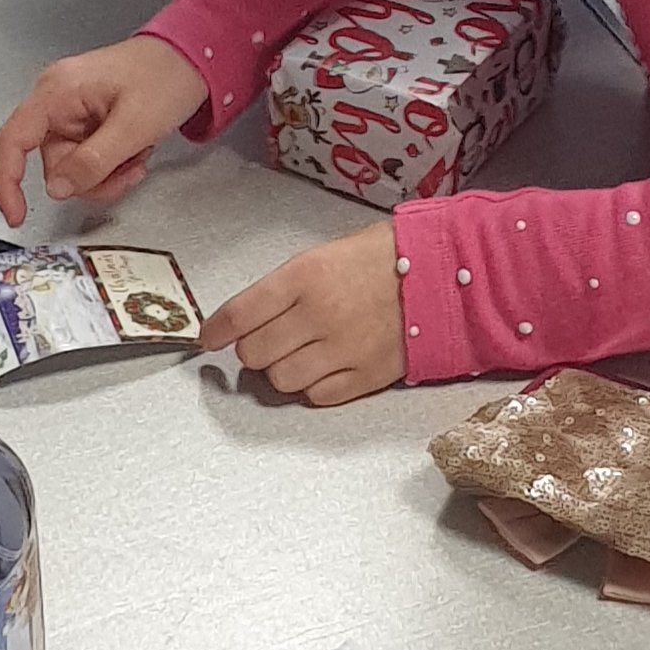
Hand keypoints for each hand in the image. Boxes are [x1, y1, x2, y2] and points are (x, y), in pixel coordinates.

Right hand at [0, 36, 208, 223]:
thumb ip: (92, 161)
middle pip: (53, 164)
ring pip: (72, 168)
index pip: (12, 140)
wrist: (195, 56)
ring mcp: (73, 110)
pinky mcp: (88, 120)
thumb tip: (57, 190)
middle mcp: (58, 99)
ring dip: (107, 174)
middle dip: (91, 179)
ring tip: (138, 154)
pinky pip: (88, 159)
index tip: (16, 215)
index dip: (6, 182)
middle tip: (128, 169)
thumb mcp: (134, 126)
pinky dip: (112, 165)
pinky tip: (135, 150)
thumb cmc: (166, 75)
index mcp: (58, 91)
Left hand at [199, 221, 405, 405]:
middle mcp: (318, 314)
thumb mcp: (326, 253)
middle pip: (255, 353)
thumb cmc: (383, 255)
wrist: (441, 272)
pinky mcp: (366, 376)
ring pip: (281, 380)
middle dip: (251, 349)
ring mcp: (342, 349)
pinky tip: (322, 366)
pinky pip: (317, 396)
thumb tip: (250, 315)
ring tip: (297, 352)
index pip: (241, 312)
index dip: (217, 329)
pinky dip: (312, 386)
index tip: (208, 338)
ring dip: (280, 369)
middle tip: (262, 340)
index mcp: (305, 275)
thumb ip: (288, 285)